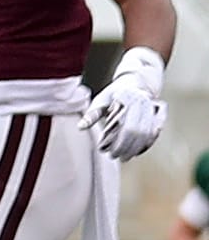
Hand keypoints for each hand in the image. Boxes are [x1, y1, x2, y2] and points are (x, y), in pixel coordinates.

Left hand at [85, 46, 166, 160]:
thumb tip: (80, 128)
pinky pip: (157, 129)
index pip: (127, 128)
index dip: (121, 144)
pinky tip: (140, 150)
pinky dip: (149, 141)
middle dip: (130, 148)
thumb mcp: (100, 101)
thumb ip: (91, 114)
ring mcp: (153, 105)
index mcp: (127, 98)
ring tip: (128, 156)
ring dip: (139, 147)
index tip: (112, 154)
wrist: (135, 81)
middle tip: (120, 158)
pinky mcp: (160, 110)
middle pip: (139, 132)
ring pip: (149, 132)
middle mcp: (143, 101)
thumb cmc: (113, 93)